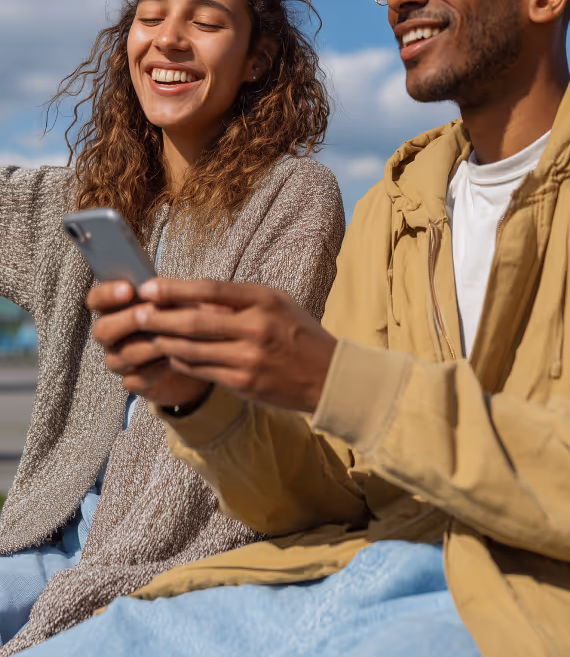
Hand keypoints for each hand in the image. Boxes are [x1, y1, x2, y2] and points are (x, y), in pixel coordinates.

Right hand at [88, 280, 210, 408]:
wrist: (197, 351)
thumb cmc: (182, 315)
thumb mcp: (176, 298)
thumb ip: (163, 291)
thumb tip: (155, 286)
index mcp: (114, 308)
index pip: (96, 299)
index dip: (107, 294)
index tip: (129, 289)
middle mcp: (110, 334)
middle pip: (102, 330)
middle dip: (129, 320)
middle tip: (152, 311)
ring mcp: (118, 360)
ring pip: (123, 355)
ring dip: (150, 345)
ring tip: (173, 336)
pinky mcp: (133, 382)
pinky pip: (136, 380)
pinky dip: (157, 370)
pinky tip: (175, 361)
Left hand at [93, 278, 336, 413]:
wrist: (329, 376)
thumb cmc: (299, 332)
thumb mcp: (276, 303)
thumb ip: (238, 299)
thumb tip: (193, 296)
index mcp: (264, 300)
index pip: (211, 290)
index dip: (175, 288)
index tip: (149, 286)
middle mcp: (256, 328)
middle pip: (195, 322)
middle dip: (160, 317)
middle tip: (137, 312)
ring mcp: (249, 359)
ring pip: (193, 350)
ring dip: (164, 341)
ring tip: (145, 333)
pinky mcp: (244, 385)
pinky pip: (202, 371)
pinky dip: (182, 361)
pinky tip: (170, 354)